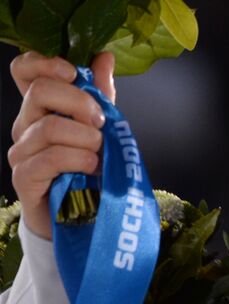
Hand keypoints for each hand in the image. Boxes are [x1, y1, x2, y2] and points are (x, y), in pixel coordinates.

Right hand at [8, 51, 115, 240]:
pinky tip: (92, 168)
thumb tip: (104, 56)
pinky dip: (78, 159)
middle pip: (41, 92)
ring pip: (50, 128)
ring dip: (85, 139)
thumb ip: (100, 95)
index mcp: (40, 109)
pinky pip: (50, 158)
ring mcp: (21, 151)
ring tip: (99, 154)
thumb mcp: (101, 129)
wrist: (83, 220)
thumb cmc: (90, 172)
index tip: (73, 72)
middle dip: (80, 103)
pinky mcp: (25, 177)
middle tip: (101, 123)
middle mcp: (25, 125)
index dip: (45, 63)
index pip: (24, 70)